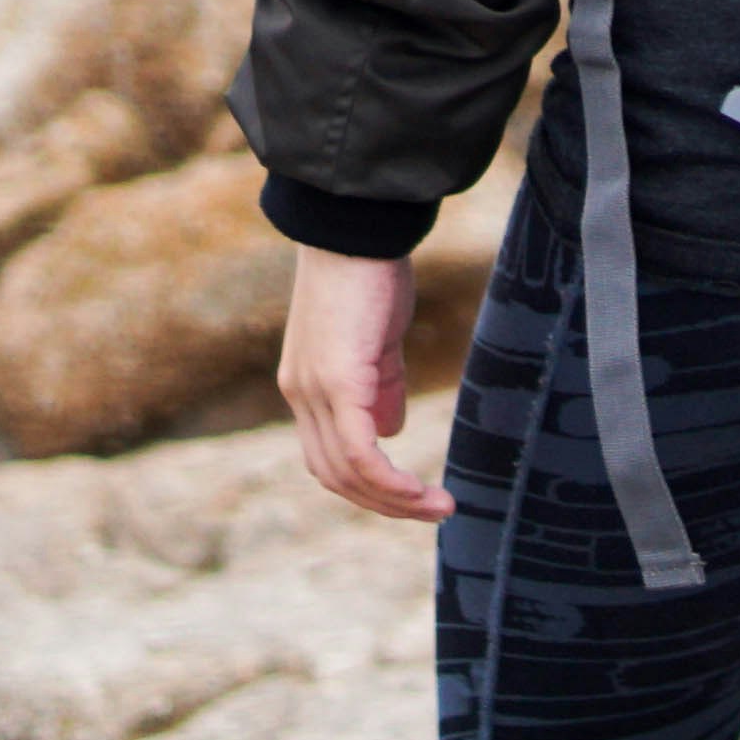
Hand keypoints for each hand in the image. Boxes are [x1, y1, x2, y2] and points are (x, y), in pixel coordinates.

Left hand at [279, 245, 440, 522]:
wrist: (356, 228)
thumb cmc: (370, 273)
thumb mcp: (378, 337)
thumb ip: (382, 384)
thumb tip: (390, 430)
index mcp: (306, 386)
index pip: (328, 456)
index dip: (367, 484)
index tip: (412, 494)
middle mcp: (301, 396)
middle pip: (333, 475)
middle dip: (384, 503)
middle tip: (433, 510)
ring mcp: (314, 392)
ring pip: (346, 473)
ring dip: (393, 500)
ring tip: (438, 506)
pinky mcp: (338, 382)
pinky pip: (360, 453)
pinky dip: (389, 482)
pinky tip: (420, 491)